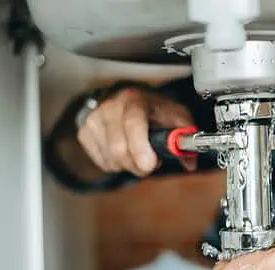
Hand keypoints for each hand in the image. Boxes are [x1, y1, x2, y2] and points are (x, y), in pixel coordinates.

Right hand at [78, 87, 195, 176]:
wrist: (133, 99)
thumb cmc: (156, 110)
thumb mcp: (177, 117)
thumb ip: (185, 138)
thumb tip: (189, 161)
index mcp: (136, 99)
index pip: (133, 122)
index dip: (139, 147)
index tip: (149, 165)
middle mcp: (111, 106)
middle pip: (118, 147)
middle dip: (138, 165)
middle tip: (150, 164)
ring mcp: (95, 118)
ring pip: (111, 158)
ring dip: (128, 165)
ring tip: (138, 154)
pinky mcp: (85, 131)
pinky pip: (102, 162)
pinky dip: (116, 165)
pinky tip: (124, 152)